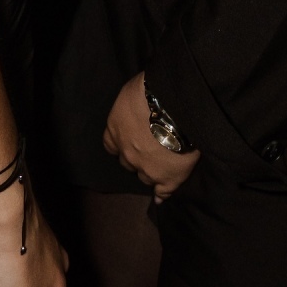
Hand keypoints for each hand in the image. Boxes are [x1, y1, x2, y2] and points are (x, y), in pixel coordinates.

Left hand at [103, 72, 199, 202]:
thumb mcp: (133, 90)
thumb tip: (135, 103)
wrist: (175, 107)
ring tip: (160, 163)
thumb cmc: (152, 90)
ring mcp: (147, 169)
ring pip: (144, 176)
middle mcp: (127, 153)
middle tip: (148, 148)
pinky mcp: (168, 179)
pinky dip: (162, 194)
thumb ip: (130, 105)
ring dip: (149, 170)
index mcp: (115, 130)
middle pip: (127, 161)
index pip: (110, 144)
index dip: (120, 142)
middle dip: (135, 156)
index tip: (127, 139)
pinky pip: (163, 192)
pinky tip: (161, 196)